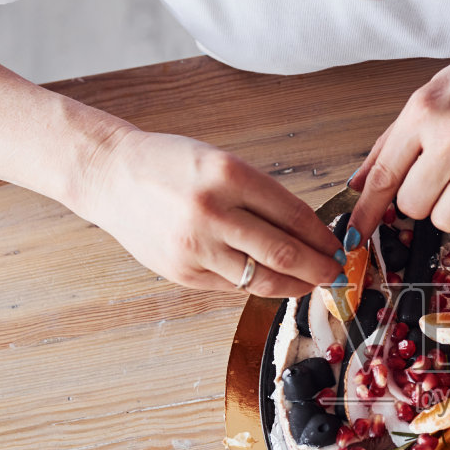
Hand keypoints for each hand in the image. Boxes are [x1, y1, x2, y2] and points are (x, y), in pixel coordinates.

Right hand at [77, 127, 341, 294]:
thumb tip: (308, 234)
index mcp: (228, 174)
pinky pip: (232, 287)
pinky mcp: (182, 272)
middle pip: (283, 253)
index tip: (338, 246)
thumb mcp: (222, 163)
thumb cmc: (171, 165)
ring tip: (310, 283)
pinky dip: (258, 287)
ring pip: (260, 280)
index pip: (294, 215)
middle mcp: (212, 212)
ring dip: (294, 286)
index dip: (323, 237)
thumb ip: (261, 197)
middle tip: (336, 273)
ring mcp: (195, 247)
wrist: (111, 176)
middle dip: (318, 268)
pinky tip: (273, 283)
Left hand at [349, 30, 449, 235]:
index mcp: (422, 111)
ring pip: (447, 220)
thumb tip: (359, 182)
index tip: (356, 234)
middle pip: (412, 206)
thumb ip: (391, 141)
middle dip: (422, 202)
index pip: (383, 175)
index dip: (366, 211)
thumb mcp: (431, 95)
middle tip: (441, 181)